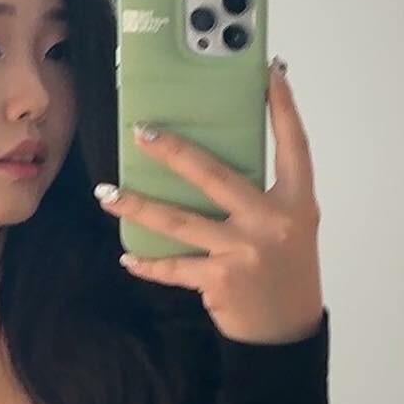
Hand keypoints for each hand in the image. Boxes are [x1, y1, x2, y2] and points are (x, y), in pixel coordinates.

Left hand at [94, 63, 323, 345]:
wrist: (287, 331)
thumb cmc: (286, 270)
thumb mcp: (291, 225)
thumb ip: (263, 194)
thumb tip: (216, 159)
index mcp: (295, 202)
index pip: (293, 145)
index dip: (284, 107)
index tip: (270, 72)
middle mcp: (271, 222)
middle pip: (214, 175)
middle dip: (173, 151)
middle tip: (141, 132)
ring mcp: (244, 252)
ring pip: (179, 221)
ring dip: (137, 206)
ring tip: (108, 193)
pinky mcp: (220, 280)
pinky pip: (174, 267)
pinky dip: (148, 263)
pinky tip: (127, 257)